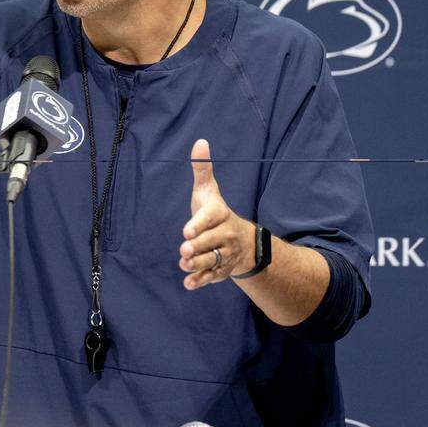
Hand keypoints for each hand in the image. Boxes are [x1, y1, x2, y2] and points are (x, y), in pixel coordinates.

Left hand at [178, 139, 256, 289]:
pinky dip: (201, 281)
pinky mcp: (222, 270)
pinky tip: (189, 283)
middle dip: (198, 247)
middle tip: (184, 250)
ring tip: (184, 264)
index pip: (210, 218)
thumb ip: (202, 169)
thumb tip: (200, 142)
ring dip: (198, 264)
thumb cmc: (216, 212)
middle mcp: (225, 235)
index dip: (199, 224)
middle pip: (211, 242)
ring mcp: (225, 254)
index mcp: (220, 214)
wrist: (243, 240)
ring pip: (212, 261)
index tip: (186, 230)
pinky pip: (213, 277)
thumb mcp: (209, 191)